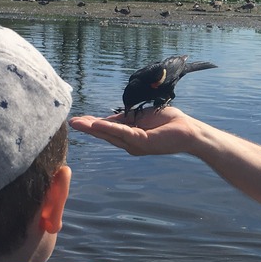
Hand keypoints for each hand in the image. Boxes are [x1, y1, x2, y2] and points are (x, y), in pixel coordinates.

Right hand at [69, 107, 195, 156]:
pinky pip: (123, 133)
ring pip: (110, 134)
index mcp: (131, 137)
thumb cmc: (169, 123)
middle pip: (105, 134)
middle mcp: (131, 144)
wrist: (189, 132)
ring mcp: (136, 144)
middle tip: (71, 122)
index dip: (93, 125)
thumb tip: (109, 118)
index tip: (77, 121)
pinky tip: (97, 124)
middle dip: (88, 128)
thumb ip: (126, 118)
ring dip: (94, 128)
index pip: (108, 129)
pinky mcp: (143, 142)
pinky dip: (110, 128)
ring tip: (78, 123)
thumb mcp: (143, 116)